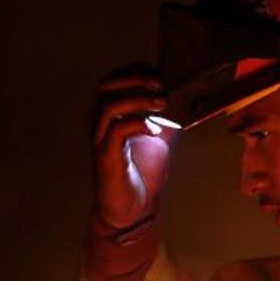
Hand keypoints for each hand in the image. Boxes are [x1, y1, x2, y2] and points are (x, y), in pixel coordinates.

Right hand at [90, 63, 178, 229]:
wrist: (134, 208)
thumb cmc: (142, 172)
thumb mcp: (159, 138)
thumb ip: (163, 117)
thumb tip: (180, 99)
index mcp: (109, 116)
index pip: (113, 80)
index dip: (135, 72)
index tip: (160, 77)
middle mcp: (99, 124)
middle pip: (105, 87)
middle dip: (135, 80)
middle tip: (161, 87)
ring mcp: (99, 140)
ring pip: (108, 106)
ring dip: (138, 99)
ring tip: (162, 103)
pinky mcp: (106, 158)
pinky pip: (116, 132)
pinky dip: (138, 124)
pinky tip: (154, 130)